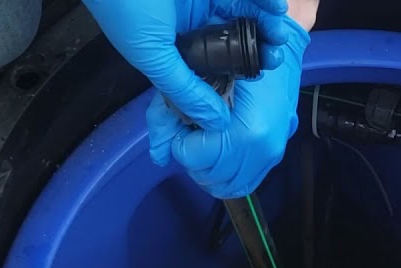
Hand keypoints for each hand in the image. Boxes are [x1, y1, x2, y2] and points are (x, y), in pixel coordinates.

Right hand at [82, 0, 293, 131]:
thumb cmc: (121, 5)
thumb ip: (186, 90)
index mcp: (176, 49)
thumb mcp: (153, 56)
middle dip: (258, 53)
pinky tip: (276, 9)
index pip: (213, 70)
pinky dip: (264, 1)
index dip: (236, 78)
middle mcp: (192, 26)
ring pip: (244, 17)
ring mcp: (204, 1)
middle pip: (236, 44)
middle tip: (273, 59)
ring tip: (279, 35)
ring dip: (266, 27)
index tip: (255, 85)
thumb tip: (217, 123)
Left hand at [146, 13, 309, 198]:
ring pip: (228, 187)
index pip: (194, 158)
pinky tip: (221, 153)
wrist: (281, 54)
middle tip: (192, 136)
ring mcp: (272, 155)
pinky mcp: (275, 157)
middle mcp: (262, 150)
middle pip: (210, 177)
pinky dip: (227, 174)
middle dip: (194, 159)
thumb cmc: (236, 60)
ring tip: (206, 144)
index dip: (181, 144)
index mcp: (246, 131)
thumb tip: (158, 154)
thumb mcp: (190, 82)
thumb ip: (166, 116)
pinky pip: (246, 183)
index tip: (183, 127)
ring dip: (210, 170)